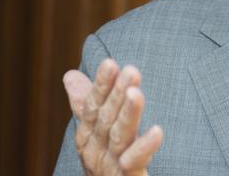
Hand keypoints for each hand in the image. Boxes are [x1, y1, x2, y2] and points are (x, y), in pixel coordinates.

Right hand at [63, 59, 162, 174]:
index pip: (93, 106)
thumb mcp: (95, 132)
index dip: (101, 85)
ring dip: (128, 114)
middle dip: (117, 94)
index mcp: (88, 136)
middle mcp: (96, 150)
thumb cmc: (105, 161)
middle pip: (107, 119)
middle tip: (131, 70)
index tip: (110, 62)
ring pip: (120, 137)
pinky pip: (135, 162)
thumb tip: (70, 74)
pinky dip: (144, 147)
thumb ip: (86, 104)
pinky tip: (157, 131)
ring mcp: (110, 165)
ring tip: (136, 93)